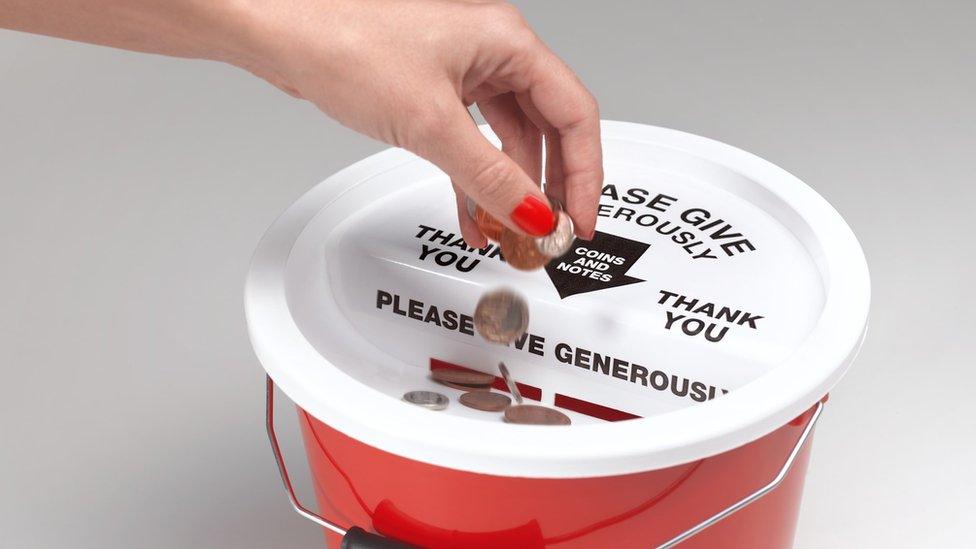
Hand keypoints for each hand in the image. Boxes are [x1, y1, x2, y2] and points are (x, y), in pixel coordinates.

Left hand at [236, 0, 602, 245]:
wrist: (279, 28)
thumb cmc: (343, 39)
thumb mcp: (432, 122)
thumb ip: (490, 176)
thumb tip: (533, 214)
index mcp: (507, 42)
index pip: (574, 115)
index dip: (585, 175)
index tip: (577, 219)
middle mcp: (491, 53)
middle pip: (545, 131)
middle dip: (549, 188)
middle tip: (550, 233)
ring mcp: (462, 72)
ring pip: (507, 141)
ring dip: (510, 191)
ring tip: (512, 234)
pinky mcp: (433, 91)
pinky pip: (472, 144)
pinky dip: (476, 182)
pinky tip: (475, 216)